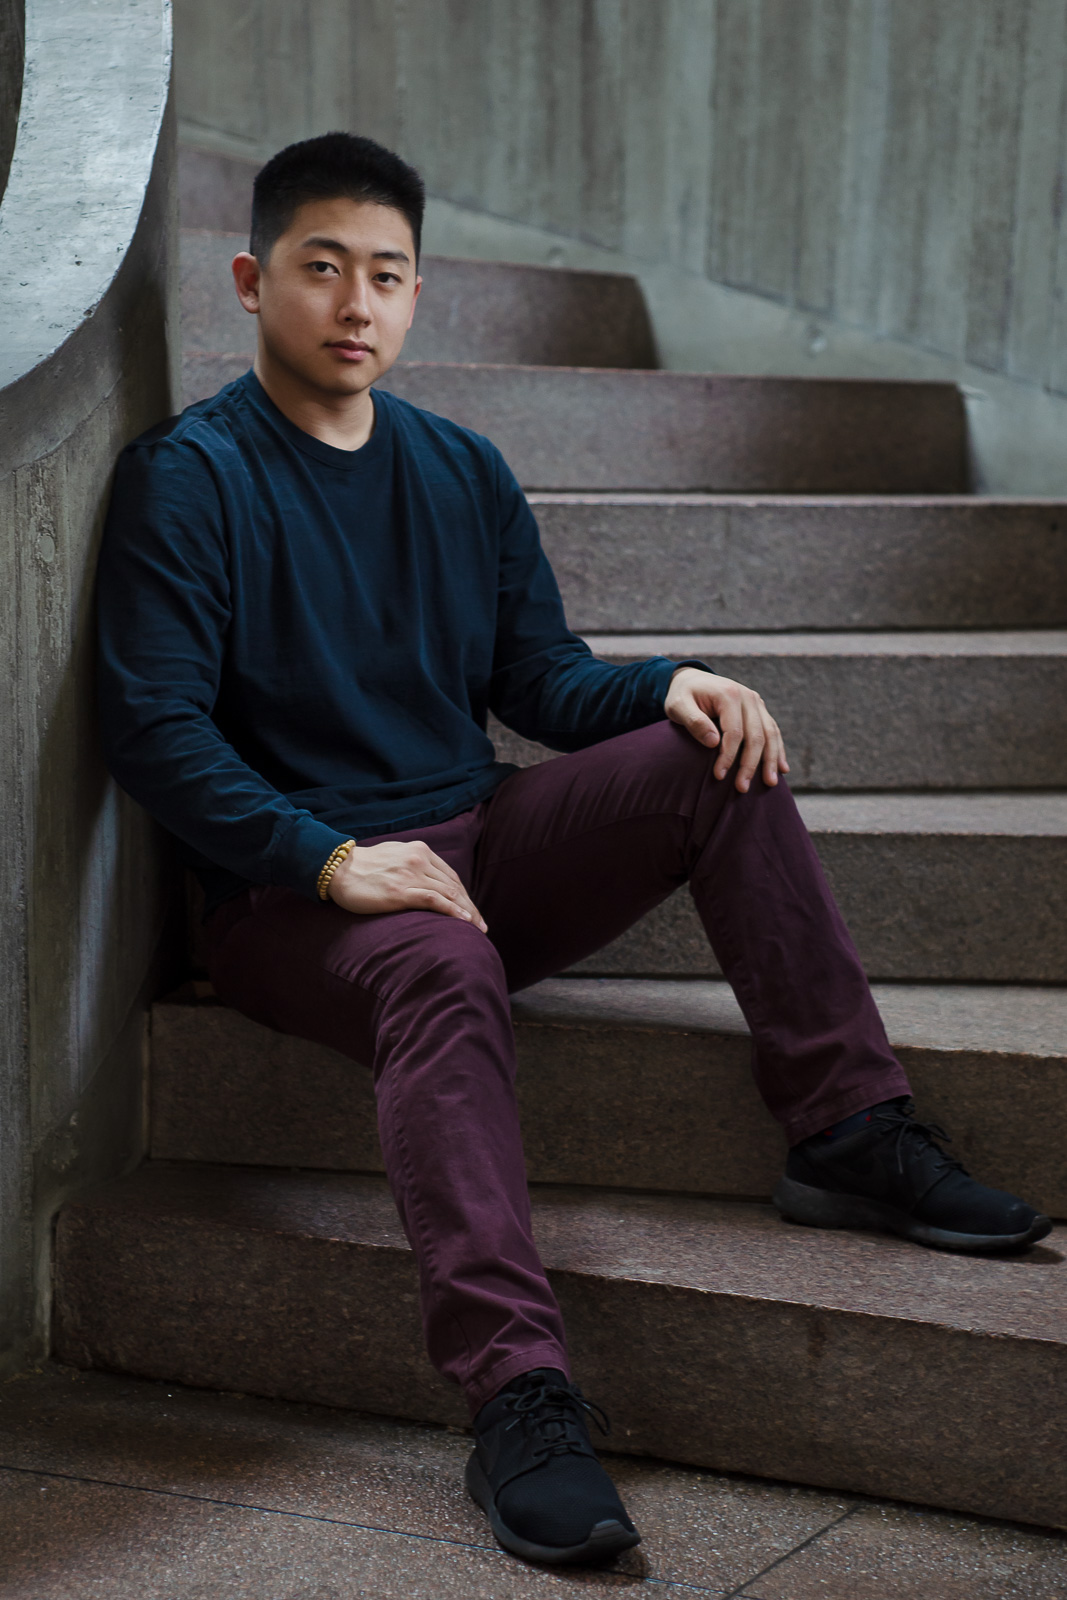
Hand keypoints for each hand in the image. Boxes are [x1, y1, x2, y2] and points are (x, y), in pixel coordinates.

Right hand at [327, 840, 487, 929]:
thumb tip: (428, 880)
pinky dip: (452, 911)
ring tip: (477, 928)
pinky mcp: (401, 891)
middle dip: (470, 907)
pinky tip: (463, 922)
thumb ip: (414, 864)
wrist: (337, 869)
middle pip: (454, 886)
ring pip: (449, 893)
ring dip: (467, 912)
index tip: (473, 912)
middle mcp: (419, 860)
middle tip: (482, 925)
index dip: (465, 895)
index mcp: (420, 850)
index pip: (451, 876)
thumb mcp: (395, 856)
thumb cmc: (364, 866)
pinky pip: (434, 900)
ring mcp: (411, 875)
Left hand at [665, 666, 788, 792]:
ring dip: (771, 760)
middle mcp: (748, 697)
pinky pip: (773, 731)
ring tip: (770, 783)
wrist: (691, 680)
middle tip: (742, 788)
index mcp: (729, 694)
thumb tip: (714, 743)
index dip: (728, 756)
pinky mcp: (759, 710)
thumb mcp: (678, 706)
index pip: (734, 731)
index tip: (719, 776)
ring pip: (770, 734)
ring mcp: (756, 703)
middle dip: (750, 764)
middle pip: (756, 735)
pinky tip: (782, 768)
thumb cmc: (681, 696)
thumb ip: (694, 722)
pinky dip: (778, 750)